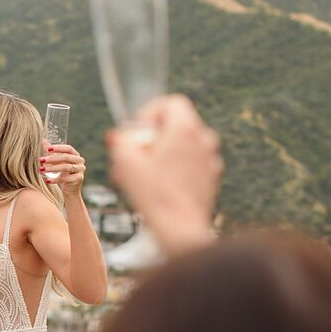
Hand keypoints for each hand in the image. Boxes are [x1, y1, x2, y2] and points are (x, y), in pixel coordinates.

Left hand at [40, 144, 85, 195]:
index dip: (58, 148)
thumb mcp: (57, 162)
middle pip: (66, 157)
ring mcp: (80, 170)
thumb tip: (43, 140)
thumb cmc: (63, 173)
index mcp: (75, 155)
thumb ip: (52, 152)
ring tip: (41, 170)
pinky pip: (66, 178)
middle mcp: (80, 161)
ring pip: (66, 167)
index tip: (47, 149)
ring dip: (52, 168)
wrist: (70, 189)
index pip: (68, 148)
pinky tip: (47, 181)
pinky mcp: (78, 179)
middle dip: (52, 158)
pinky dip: (55, 179)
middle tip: (41, 160)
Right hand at [108, 95, 221, 253]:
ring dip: (159, 155)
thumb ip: (121, 141)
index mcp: (186, 129)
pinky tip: (154, 188)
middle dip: (150, 139)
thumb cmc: (154, 194)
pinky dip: (173, 170)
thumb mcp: (126, 161)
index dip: (150, 113)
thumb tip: (119, 136)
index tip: (136, 133)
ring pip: (181, 147)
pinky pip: (189, 165)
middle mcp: (204, 139)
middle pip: (175, 126)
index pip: (171, 103)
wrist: (181, 228)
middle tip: (131, 157)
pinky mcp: (211, 179)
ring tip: (138, 176)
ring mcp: (210, 159)